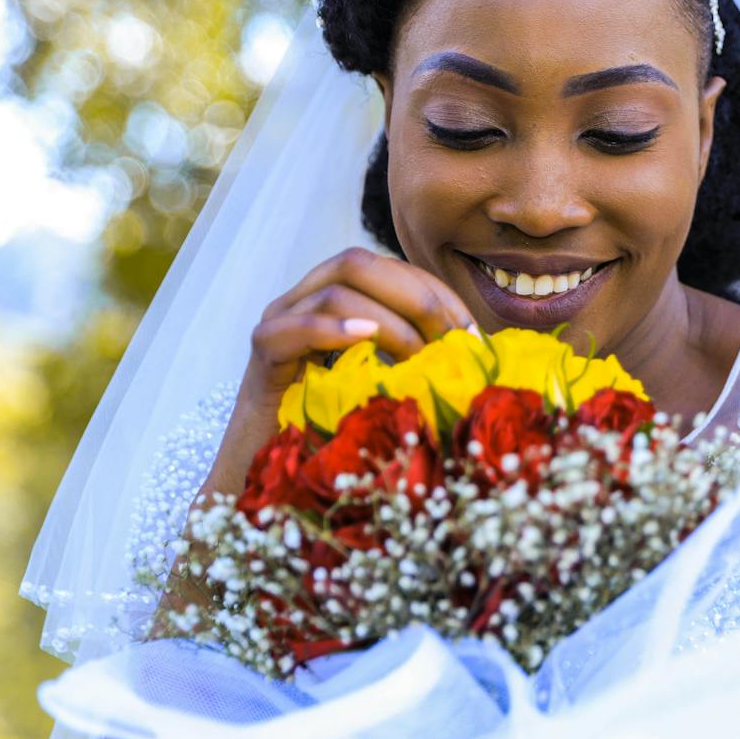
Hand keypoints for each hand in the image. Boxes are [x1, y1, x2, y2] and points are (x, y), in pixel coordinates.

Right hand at [245, 245, 473, 410]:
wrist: (264, 473)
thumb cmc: (332, 432)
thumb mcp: (386, 387)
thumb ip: (419, 360)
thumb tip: (478, 352)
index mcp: (338, 298)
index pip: (394, 271)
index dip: (438, 294)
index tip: (472, 335)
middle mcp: (304, 299)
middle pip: (361, 265)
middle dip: (417, 298)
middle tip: (452, 342)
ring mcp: (279, 321)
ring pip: (336, 292)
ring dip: (390, 323)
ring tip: (420, 358)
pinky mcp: (261, 354)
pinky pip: (295, 327)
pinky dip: (335, 330)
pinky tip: (367, 341)